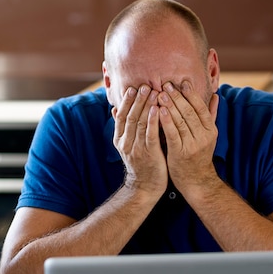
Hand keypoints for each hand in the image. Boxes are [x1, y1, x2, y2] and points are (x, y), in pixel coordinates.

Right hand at [112, 84, 167, 198]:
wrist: (145, 188)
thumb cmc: (142, 163)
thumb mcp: (129, 145)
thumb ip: (124, 128)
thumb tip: (114, 108)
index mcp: (120, 139)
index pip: (121, 116)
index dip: (127, 101)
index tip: (133, 87)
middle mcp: (126, 142)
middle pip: (130, 116)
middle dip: (138, 100)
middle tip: (145, 85)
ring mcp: (136, 149)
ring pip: (140, 123)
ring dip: (146, 106)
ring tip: (153, 92)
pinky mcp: (149, 154)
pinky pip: (150, 135)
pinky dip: (153, 121)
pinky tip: (158, 109)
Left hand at [157, 80, 219, 195]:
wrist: (196, 181)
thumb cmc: (199, 155)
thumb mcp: (209, 135)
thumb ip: (211, 115)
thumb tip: (216, 96)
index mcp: (211, 130)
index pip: (201, 108)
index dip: (191, 94)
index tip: (182, 82)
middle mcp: (203, 137)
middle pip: (190, 112)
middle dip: (177, 97)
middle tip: (166, 84)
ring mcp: (192, 145)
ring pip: (180, 121)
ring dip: (170, 105)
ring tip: (159, 93)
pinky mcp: (180, 153)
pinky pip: (173, 134)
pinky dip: (166, 121)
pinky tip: (159, 111)